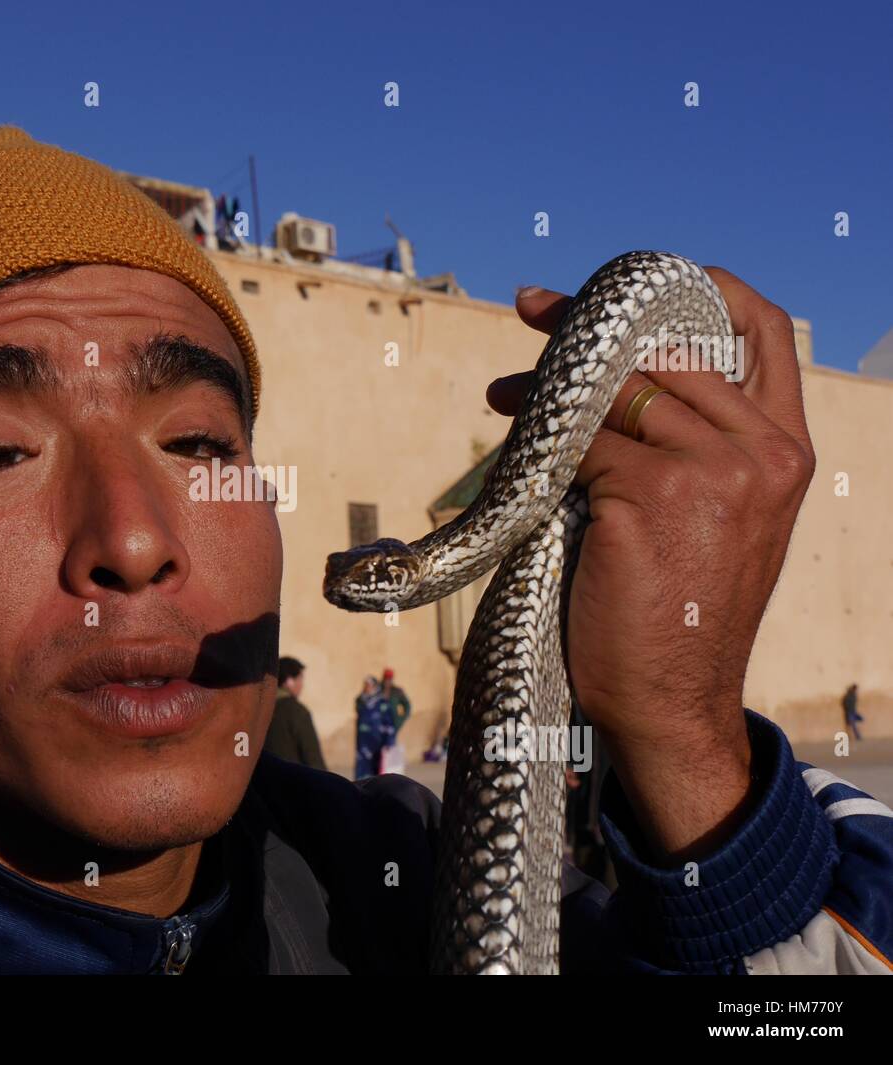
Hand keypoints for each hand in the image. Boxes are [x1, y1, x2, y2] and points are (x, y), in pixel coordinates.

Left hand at [488, 269, 815, 862]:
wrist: (668, 703)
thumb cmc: (674, 613)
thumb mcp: (710, 518)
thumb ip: (688, 444)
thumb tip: (609, 377)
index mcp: (785, 449)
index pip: (760, 327)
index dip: (691, 288)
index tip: (622, 284)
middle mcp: (763, 451)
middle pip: (665, 347)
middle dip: (586, 327)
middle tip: (532, 317)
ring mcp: (714, 471)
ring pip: (615, 391)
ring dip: (548, 388)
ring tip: (505, 398)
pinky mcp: (653, 495)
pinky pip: (581, 440)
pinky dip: (539, 440)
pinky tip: (514, 454)